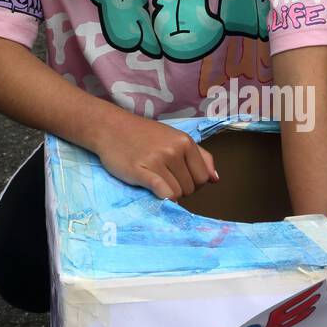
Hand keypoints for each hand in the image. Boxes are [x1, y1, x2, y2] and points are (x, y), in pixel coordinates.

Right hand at [93, 106, 217, 200]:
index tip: (178, 179)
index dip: (193, 183)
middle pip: (190, 188)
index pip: (202, 178)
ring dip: (169, 194)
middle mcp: (174, 150)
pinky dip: (164, 198)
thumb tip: (215, 179)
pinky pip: (164, 193)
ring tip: (156, 181)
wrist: (110, 128)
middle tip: (164, 179)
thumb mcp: (175, 138)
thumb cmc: (143, 135)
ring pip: (178, 194)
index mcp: (185, 142)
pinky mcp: (141, 171)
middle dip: (180, 189)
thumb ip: (200, 156)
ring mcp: (158, 161)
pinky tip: (157, 193)